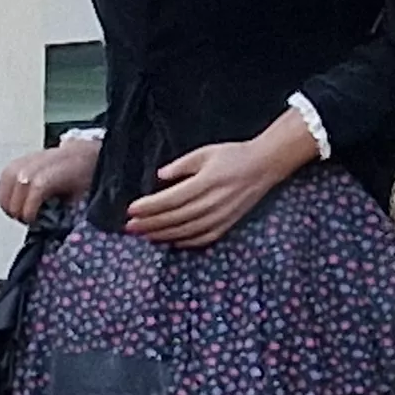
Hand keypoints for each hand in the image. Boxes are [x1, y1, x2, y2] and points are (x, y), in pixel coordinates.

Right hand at [0, 133, 101, 222]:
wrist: (88, 157)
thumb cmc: (87, 179)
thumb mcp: (84, 196)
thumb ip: (66, 210)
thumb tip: (48, 226)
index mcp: (67, 168)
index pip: (38, 184)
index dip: (29, 205)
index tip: (30, 220)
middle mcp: (48, 158)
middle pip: (20, 179)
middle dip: (16, 204)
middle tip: (23, 220)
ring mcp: (35, 156)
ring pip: (10, 174)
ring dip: (6, 198)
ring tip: (13, 213)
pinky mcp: (25, 158)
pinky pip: (6, 173)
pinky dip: (3, 191)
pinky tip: (8, 203)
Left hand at [124, 131, 306, 249]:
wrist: (265, 166)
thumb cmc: (232, 156)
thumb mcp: (205, 153)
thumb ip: (181, 165)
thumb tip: (160, 175)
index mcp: (207, 182)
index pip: (171, 199)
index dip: (149, 206)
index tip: (131, 209)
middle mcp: (214, 202)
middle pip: (175, 218)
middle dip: (149, 223)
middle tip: (129, 226)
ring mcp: (222, 216)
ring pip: (186, 231)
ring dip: (162, 234)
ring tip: (143, 234)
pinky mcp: (228, 224)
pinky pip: (202, 238)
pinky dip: (184, 242)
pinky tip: (169, 240)